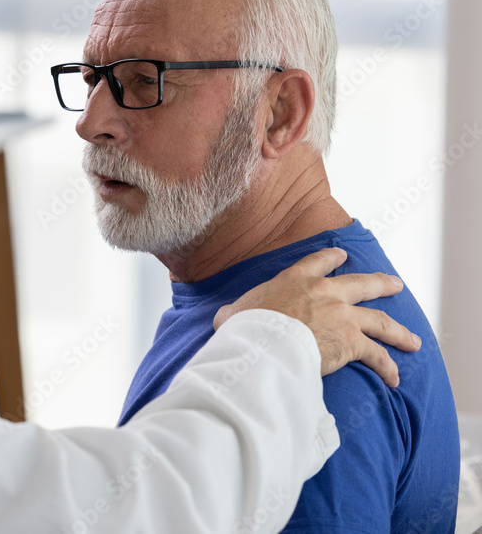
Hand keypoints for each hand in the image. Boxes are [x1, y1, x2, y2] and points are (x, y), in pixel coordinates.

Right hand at [213, 247, 420, 387]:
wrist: (263, 342)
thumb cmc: (245, 326)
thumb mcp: (233, 312)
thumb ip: (233, 312)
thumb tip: (222, 318)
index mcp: (296, 280)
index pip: (318, 262)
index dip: (332, 258)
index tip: (342, 256)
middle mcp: (326, 293)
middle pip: (362, 284)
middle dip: (381, 284)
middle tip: (394, 284)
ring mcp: (343, 316)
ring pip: (380, 320)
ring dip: (399, 331)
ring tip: (412, 339)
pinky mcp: (352, 342)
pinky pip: (377, 356)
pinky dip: (389, 367)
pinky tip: (395, 379)